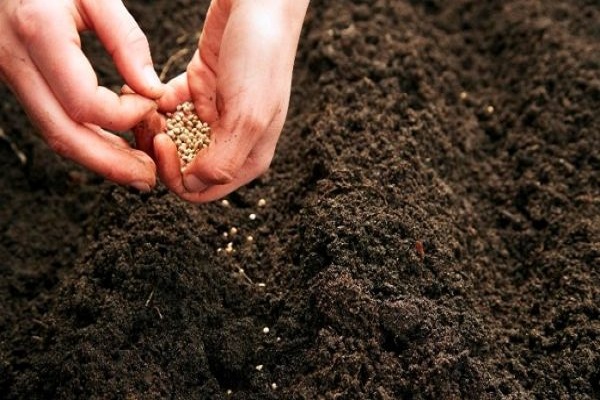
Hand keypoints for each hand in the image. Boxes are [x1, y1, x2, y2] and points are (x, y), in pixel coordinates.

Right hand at [0, 0, 164, 190]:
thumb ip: (125, 40)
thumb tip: (151, 90)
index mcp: (39, 33)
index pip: (84, 103)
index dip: (125, 115)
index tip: (152, 105)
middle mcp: (17, 62)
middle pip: (64, 134)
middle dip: (110, 164)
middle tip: (148, 179)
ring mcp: (13, 75)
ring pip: (55, 134)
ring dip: (100, 160)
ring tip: (138, 172)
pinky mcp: (20, 80)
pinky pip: (53, 121)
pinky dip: (86, 140)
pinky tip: (115, 147)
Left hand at [139, 0, 307, 201]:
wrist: (259, 2)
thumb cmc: (261, 57)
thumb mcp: (247, 116)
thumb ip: (222, 160)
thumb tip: (194, 185)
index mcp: (249, 156)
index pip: (202, 189)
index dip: (175, 176)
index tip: (163, 144)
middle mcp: (232, 141)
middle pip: (183, 166)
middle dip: (160, 150)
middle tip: (149, 124)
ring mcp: (215, 115)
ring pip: (172, 139)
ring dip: (154, 126)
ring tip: (147, 105)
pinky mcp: (199, 89)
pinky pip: (170, 108)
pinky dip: (157, 102)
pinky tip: (154, 89)